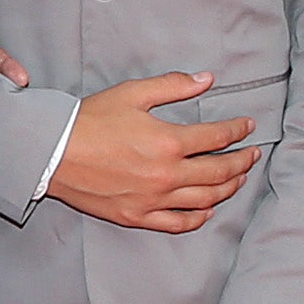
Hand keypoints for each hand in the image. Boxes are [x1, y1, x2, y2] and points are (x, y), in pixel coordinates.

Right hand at [46, 72, 261, 233]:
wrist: (52, 153)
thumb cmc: (89, 120)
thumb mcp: (132, 94)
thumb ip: (173, 86)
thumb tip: (206, 80)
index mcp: (168, 143)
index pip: (218, 138)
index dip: (237, 130)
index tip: (247, 126)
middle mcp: (167, 175)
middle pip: (219, 172)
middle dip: (242, 162)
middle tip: (252, 155)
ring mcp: (153, 200)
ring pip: (205, 199)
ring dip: (228, 188)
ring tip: (238, 179)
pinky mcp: (137, 216)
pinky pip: (177, 223)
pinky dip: (198, 218)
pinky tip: (207, 209)